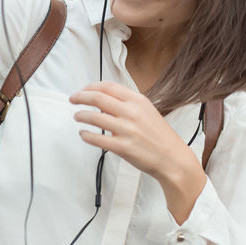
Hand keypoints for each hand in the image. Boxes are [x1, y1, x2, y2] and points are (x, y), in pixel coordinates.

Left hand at [69, 82, 205, 223]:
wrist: (172, 158)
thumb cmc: (159, 136)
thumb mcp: (147, 111)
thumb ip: (127, 104)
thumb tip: (103, 102)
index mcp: (138, 101)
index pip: (108, 87)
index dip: (91, 86)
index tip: (83, 90)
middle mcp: (132, 112)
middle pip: (98, 98)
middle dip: (80, 97)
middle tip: (73, 99)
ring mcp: (126, 130)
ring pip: (94, 117)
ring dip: (81, 115)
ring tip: (77, 116)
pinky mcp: (122, 147)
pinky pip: (97, 139)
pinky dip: (86, 135)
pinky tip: (84, 134)